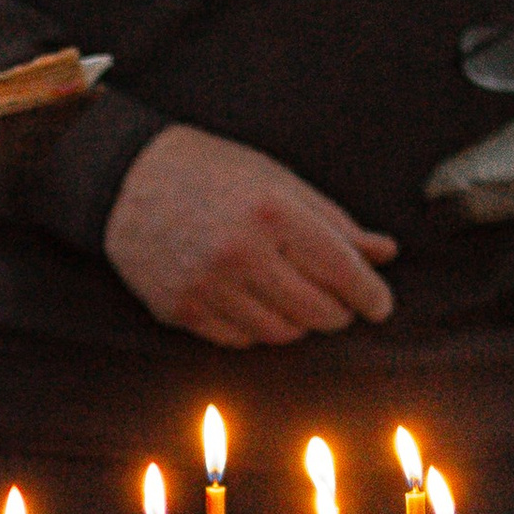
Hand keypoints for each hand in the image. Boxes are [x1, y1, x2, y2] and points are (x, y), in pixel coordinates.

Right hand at [104, 125, 394, 348]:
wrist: (128, 179)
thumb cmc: (212, 173)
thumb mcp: (278, 181)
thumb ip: (333, 222)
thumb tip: (385, 253)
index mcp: (272, 212)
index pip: (341, 271)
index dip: (370, 295)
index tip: (380, 305)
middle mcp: (240, 253)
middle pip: (317, 312)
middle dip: (339, 313)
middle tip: (340, 304)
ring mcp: (207, 286)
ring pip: (282, 334)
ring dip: (299, 323)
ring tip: (293, 297)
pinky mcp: (181, 310)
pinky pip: (241, 340)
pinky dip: (258, 328)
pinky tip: (254, 302)